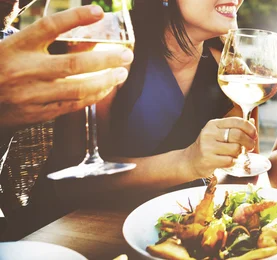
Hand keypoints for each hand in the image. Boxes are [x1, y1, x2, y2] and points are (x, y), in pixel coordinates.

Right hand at [0, 5, 133, 129]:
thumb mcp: (11, 47)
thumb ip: (40, 39)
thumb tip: (84, 31)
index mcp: (15, 47)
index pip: (48, 27)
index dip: (75, 17)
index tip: (99, 11)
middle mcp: (24, 70)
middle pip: (73, 64)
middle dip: (105, 59)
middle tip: (126, 55)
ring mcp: (30, 95)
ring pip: (77, 88)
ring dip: (105, 81)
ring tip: (121, 73)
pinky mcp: (36, 113)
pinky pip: (72, 105)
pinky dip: (92, 97)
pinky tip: (105, 89)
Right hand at [186, 117, 257, 176]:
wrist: (190, 161)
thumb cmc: (209, 147)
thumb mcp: (219, 134)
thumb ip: (235, 128)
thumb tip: (252, 122)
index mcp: (214, 124)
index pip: (237, 121)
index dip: (249, 128)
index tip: (254, 134)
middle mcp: (210, 133)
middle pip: (238, 135)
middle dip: (249, 142)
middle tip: (250, 146)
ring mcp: (208, 146)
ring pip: (235, 149)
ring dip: (239, 153)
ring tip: (235, 155)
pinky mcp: (208, 159)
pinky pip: (230, 161)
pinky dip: (233, 162)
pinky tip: (228, 161)